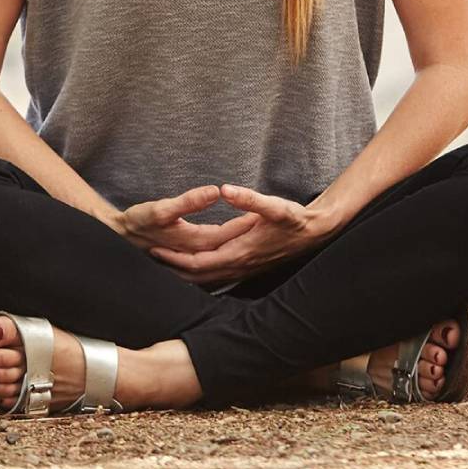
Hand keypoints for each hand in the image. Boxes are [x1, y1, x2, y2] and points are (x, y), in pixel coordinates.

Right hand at [112, 185, 253, 255]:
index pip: (227, 234)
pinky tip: (228, 254)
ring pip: (220, 259)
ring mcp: (188, 259)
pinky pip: (209, 264)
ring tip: (253, 237)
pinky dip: (222, 259)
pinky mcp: (183, 258)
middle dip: (244, 236)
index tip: (262, 214)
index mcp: (193, 242)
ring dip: (235, 249)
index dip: (244, 224)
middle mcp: (194, 254)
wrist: (117, 235)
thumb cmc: (138, 221)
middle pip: (227, 247)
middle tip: (263, 224)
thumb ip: (189, 202)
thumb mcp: (161, 209)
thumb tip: (216, 191)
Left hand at [146, 184, 333, 286]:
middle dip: (174, 268)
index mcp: (240, 251)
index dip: (175, 258)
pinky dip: (201, 274)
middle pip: (198, 275)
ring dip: (186, 273)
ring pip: (207, 279)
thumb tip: (224, 189)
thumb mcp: (273, 205)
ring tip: (166, 264)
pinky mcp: (249, 267)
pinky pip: (217, 276)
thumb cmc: (295, 219)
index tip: (156, 250)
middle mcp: (239, 265)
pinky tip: (195, 268)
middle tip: (153, 258)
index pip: (199, 262)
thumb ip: (248, 198)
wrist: (314, 233)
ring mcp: (244, 269)